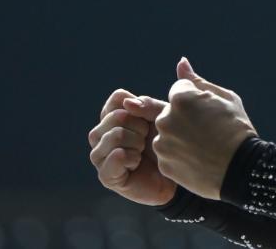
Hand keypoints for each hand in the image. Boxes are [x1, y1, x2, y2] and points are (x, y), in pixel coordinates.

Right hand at [88, 88, 176, 205]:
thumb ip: (148, 105)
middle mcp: (100, 134)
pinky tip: (137, 162)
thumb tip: (128, 103)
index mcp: (111, 117)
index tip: (148, 121)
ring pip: (115, 135)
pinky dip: (131, 157)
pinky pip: (114, 158)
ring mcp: (100, 155)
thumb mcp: (163, 117)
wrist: (175, 174)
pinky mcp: (105, 175)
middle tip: (146, 140)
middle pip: (117, 116)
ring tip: (141, 152)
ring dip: (136, 142)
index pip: (117, 99)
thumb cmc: (167, 143)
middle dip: (140, 126)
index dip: (139, 108)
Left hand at [124, 57, 257, 200]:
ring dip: (180, 136)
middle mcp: (166, 119)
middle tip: (208, 130)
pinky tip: (198, 159)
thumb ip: (198, 80)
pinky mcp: (163, 164)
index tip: (211, 112)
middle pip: (170, 112)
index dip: (198, 99)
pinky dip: (179, 155)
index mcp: (181, 98)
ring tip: (204, 146)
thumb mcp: (225, 98)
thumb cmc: (237, 129)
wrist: (242, 169)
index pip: (180, 90)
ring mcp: (162, 143)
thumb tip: (181, 62)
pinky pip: (168, 154)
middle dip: (185, 117)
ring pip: (167, 133)